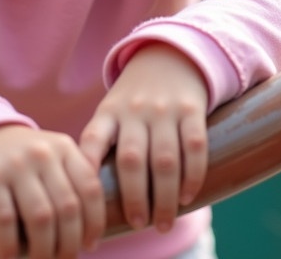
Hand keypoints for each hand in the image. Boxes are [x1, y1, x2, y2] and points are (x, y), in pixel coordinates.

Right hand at [0, 124, 104, 258]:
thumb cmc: (24, 156)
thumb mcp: (52, 154)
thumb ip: (72, 180)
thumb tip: (90, 232)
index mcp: (64, 147)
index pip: (90, 188)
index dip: (95, 222)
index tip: (90, 245)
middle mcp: (43, 153)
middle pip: (68, 208)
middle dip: (70, 244)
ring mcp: (16, 164)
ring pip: (41, 218)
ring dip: (44, 251)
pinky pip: (6, 220)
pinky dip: (10, 246)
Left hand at [79, 44, 208, 234]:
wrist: (170, 54)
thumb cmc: (134, 97)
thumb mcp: (111, 110)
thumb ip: (101, 145)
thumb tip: (87, 197)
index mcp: (109, 112)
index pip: (91, 141)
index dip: (86, 172)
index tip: (86, 207)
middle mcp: (134, 110)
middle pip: (132, 161)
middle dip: (135, 199)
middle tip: (139, 225)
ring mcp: (163, 109)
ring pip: (165, 160)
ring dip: (165, 197)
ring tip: (164, 223)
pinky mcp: (191, 108)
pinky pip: (194, 146)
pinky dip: (193, 175)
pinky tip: (187, 197)